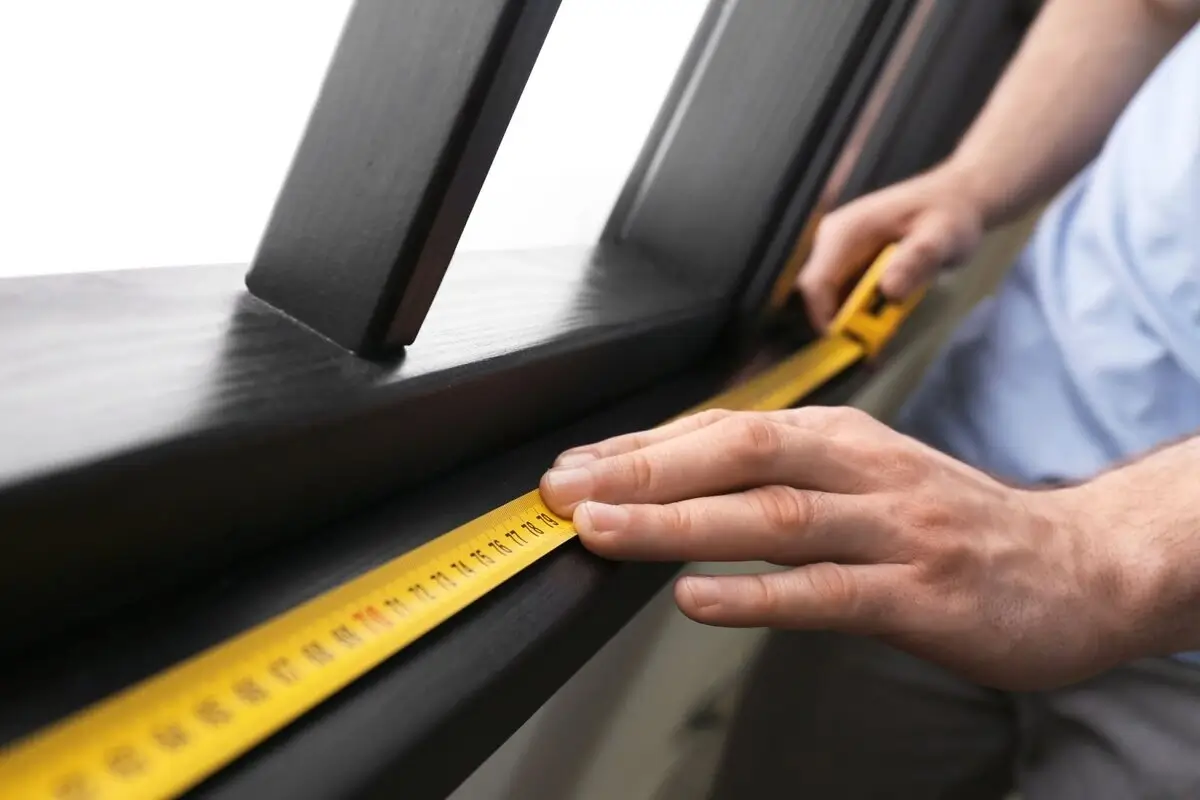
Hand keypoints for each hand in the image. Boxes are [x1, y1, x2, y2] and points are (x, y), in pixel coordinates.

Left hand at [539, 407, 1159, 690]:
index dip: (641, 448)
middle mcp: (863, 468)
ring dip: (679, 523)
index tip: (574, 467)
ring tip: (605, 532)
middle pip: (739, 454)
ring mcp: (894, 529)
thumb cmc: (951, 522)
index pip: (725, 429)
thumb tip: (679, 483)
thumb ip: (782, 477)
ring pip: (772, 516)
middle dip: (643, 470)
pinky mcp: (920, 594)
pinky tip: (697, 599)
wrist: (1075, 563)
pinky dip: (757, 594)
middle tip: (566, 490)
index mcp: (843, 436)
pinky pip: (827, 591)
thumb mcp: (866, 475)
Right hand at [799, 165, 984, 328]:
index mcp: (846, 231)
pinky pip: (842, 292)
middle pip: (818, 292)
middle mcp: (832, 238)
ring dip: (848, 320)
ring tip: (878, 338)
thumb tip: (889, 291)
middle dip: (838, 323)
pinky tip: (881, 321)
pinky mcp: (847, 259)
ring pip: (828, 295)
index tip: (851, 343)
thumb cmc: (949, 215)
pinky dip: (856, 311)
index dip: (826, 317)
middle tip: (870, 346)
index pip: (816, 282)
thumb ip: (917, 260)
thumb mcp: (942, 237)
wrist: (956, 197)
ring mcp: (837, 249)